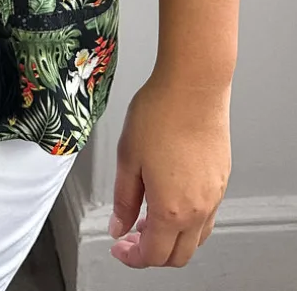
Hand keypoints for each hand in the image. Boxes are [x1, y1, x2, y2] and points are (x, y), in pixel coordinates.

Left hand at [108, 70, 231, 267]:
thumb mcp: (128, 157)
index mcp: (172, 209)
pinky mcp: (222, 178)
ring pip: (196, 238)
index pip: (153, 255)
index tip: (119, 248)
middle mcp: (199, 209)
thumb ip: (123, 199)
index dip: (132, 257)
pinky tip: (169, 197)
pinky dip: (188, 220)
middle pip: (178, 255)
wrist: (194, 85)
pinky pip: (206, 215)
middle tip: (131, 235)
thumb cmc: (160, 113)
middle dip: (152, 253)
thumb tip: (119, 227)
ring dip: (172, 238)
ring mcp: (214, 195)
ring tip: (149, 216)